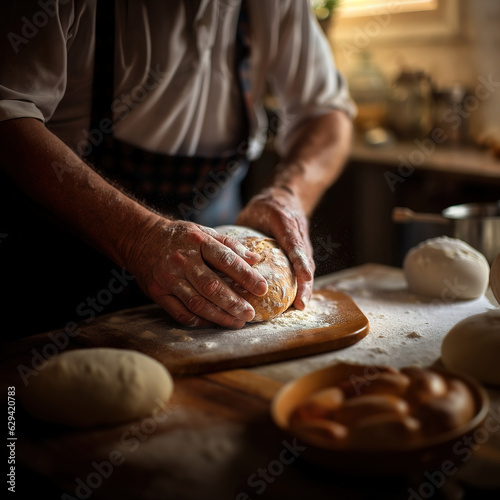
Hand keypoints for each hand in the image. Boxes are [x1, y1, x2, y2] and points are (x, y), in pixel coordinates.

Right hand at [124, 218, 267, 327]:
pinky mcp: (158, 293)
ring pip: (197, 303)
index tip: (262, 288)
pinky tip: (214, 322)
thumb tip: (257, 258)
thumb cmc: (179, 237)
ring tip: (237, 322)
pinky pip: (181, 313)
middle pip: (211, 286)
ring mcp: (168, 278)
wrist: (140, 239)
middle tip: (250, 313)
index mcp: (197, 242)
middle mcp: (182, 260)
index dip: (246, 276)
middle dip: (234, 302)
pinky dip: (199, 320)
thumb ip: (230, 245)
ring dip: (220, 316)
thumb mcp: (204, 232)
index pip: (226, 260)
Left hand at [236, 187, 314, 308]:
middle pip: (305, 259)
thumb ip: (240, 234)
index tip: (304, 276)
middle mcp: (298, 233)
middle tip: (301, 302)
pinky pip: (303, 269)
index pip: (293, 241)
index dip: (299, 260)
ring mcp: (304, 243)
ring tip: (300, 306)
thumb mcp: (251, 213)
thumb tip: (218, 257)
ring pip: (307, 266)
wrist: (286, 198)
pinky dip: (300, 285)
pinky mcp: (303, 252)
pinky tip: (293, 303)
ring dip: (305, 287)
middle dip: (305, 282)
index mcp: (284, 221)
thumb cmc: (265, 208)